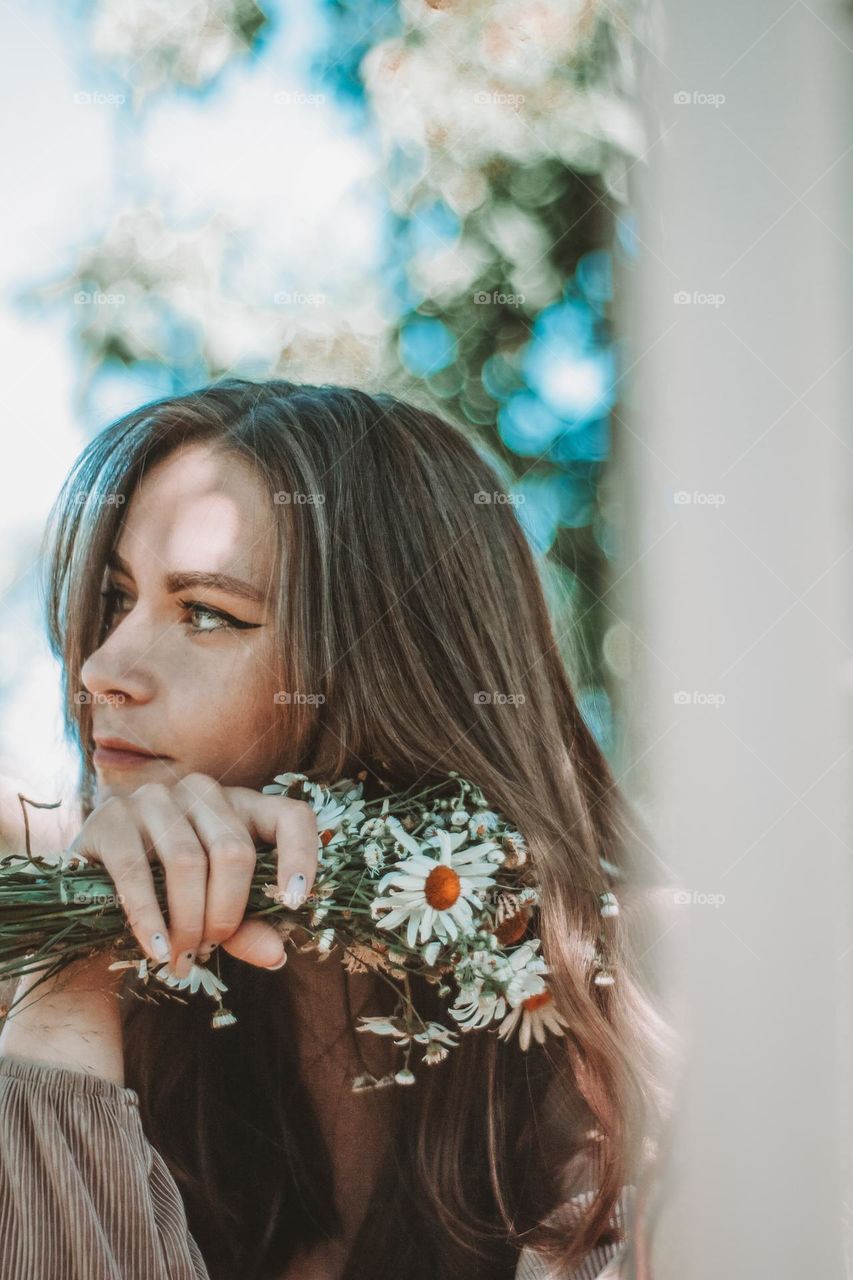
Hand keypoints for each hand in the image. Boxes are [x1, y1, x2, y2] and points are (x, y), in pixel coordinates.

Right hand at [64, 774, 319, 977]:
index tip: (295, 901)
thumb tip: (275, 955)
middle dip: (226, 913)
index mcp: (242, 807)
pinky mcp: (112, 816)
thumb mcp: (215, 911)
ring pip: (188, 862)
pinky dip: (150, 918)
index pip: (291, 815)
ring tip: (181, 960)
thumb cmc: (170, 895)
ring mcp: (155, 798)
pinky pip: (137, 871)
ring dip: (187, 922)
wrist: (94, 888)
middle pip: (235, 852)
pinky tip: (157, 951)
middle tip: (209, 950)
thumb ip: (247, 930)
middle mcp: (203, 792)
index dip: (301, 855)